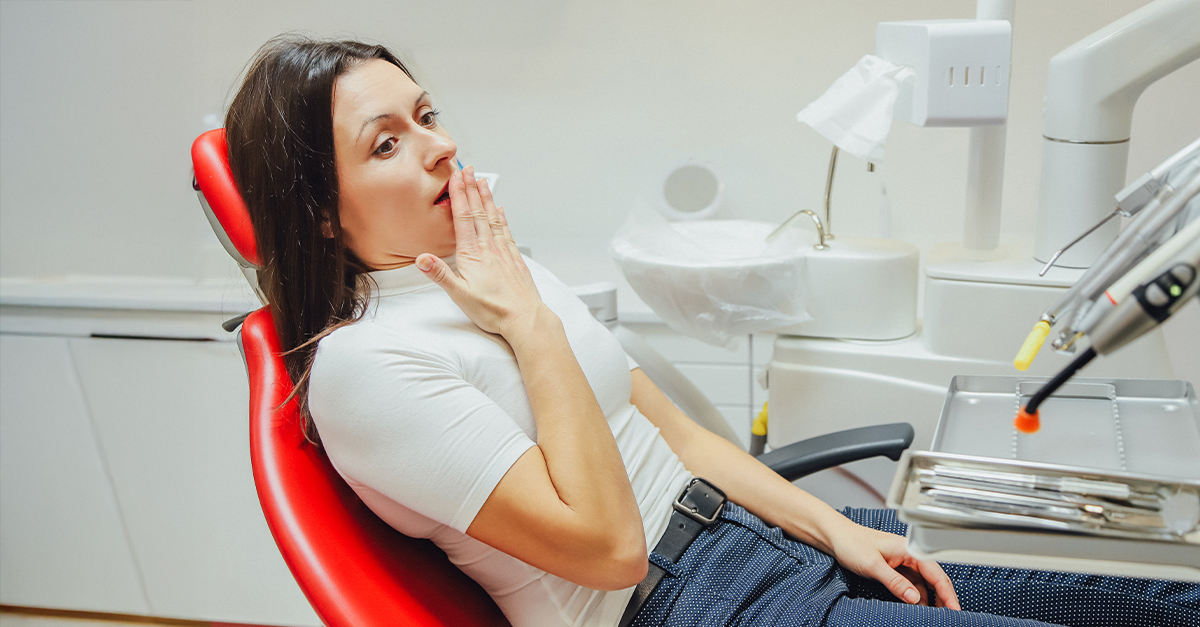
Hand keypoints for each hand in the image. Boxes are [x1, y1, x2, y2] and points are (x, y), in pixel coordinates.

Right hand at [416, 166, 545, 336]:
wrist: (525, 318)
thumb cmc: (494, 310)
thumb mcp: (460, 295)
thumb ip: (440, 274)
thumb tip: (421, 258)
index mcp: (473, 254)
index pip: (463, 217)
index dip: (459, 195)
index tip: (456, 177)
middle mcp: (489, 248)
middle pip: (479, 212)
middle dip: (471, 189)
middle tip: (467, 169)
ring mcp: (504, 252)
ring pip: (494, 218)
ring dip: (487, 198)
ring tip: (483, 182)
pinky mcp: (514, 259)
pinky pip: (506, 231)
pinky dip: (502, 217)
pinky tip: (501, 210)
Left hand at [826, 521, 960, 609]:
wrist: (836, 537)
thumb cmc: (852, 543)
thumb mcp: (873, 565)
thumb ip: (895, 582)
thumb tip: (914, 598)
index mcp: (909, 550)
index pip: (936, 573)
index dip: (947, 592)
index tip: (954, 609)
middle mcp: (909, 555)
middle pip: (934, 579)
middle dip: (943, 597)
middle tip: (948, 616)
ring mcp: (903, 562)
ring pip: (924, 584)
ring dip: (930, 599)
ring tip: (934, 615)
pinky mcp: (895, 569)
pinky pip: (912, 585)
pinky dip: (917, 597)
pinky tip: (917, 607)